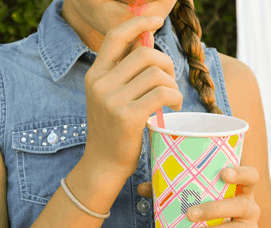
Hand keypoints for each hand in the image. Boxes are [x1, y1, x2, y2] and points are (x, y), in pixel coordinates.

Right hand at [83, 15, 182, 177]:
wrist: (103, 164)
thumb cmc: (114, 131)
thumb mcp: (110, 98)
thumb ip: (124, 74)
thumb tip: (148, 45)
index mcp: (95, 75)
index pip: (116, 36)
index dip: (139, 23)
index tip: (157, 20)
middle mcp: (101, 84)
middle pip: (145, 54)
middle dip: (166, 64)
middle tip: (170, 82)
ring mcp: (112, 100)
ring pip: (157, 74)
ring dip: (173, 85)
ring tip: (172, 100)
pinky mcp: (128, 116)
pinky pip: (162, 93)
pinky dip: (174, 97)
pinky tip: (174, 107)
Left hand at [137, 166, 259, 227]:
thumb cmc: (211, 220)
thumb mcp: (199, 204)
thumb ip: (174, 194)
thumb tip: (143, 187)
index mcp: (241, 192)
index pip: (251, 177)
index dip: (241, 173)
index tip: (223, 173)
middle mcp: (250, 210)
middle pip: (240, 206)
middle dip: (214, 209)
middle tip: (188, 214)